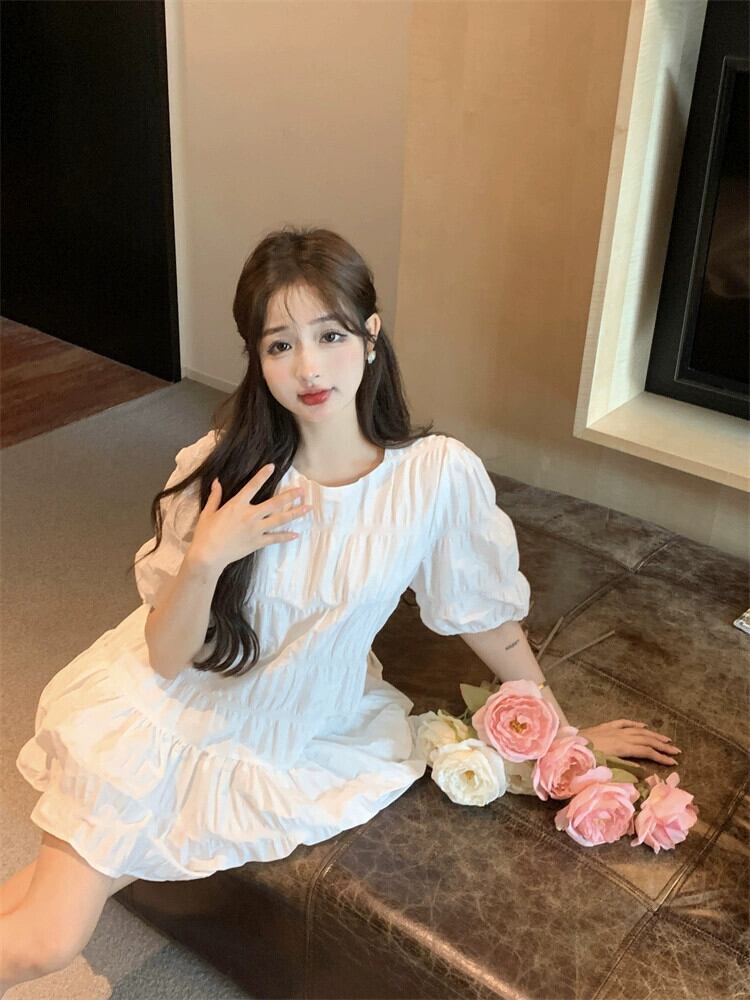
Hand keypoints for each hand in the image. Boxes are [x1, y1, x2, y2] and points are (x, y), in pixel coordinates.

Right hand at [189, 465, 311, 569]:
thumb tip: (217, 481)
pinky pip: (275, 538)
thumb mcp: (208, 512)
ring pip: (280, 519)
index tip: (272, 467)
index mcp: (237, 505)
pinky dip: (286, 536)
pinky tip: (296, 534)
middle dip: (290, 496)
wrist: (208, 555)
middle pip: (275, 503)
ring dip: (295, 513)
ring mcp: (256, 529)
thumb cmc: (205, 533)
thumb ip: (215, 496)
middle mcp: (250, 515)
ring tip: (308, 508)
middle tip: (302, 490)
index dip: (262, 475)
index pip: (252, 486)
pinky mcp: (258, 542)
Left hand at [577, 719, 681, 765]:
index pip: (646, 752)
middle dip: (663, 746)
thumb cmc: (585, 759)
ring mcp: (613, 729)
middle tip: (677, 751)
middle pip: (646, 740)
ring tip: (667, 739)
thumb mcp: (605, 767)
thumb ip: (625, 769)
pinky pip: (624, 723)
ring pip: (638, 731)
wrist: (567, 745)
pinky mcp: (605, 726)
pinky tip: (644, 725)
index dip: (661, 757)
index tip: (674, 763)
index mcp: (621, 747)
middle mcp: (620, 736)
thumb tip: (644, 773)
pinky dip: (636, 724)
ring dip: (654, 735)